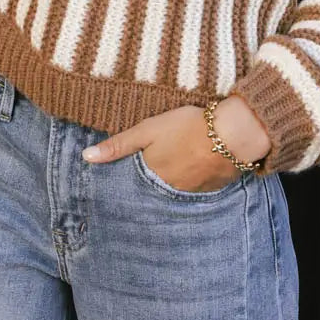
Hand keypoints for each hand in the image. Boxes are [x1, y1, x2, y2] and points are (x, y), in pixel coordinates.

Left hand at [81, 99, 270, 192]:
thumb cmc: (187, 128)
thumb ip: (119, 144)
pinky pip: (198, 188)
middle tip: (158, 166)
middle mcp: (171, 190)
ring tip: (177, 165)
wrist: (233, 135)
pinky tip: (198, 166)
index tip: (126, 176)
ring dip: (175, 179)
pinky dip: (195, 179)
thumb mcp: (148, 130)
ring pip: (177, 188)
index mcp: (153, 175)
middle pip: (156, 187)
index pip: (134, 182)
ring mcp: (193, 191)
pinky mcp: (213, 187)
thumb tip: (87, 157)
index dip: (132, 176)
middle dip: (154, 180)